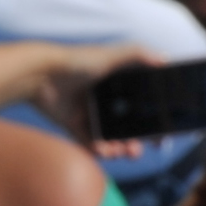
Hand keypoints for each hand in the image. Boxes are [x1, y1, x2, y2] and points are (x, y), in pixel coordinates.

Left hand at [28, 46, 156, 143]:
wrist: (40, 74)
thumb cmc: (75, 60)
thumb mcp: (109, 55)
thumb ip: (137, 54)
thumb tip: (165, 59)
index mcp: (115, 86)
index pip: (140, 108)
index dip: (152, 124)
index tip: (160, 137)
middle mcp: (103, 100)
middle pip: (126, 128)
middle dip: (136, 142)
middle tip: (139, 149)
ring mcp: (88, 114)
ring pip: (110, 139)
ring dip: (120, 149)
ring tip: (123, 151)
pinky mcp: (72, 125)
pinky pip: (89, 144)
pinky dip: (99, 150)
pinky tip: (105, 151)